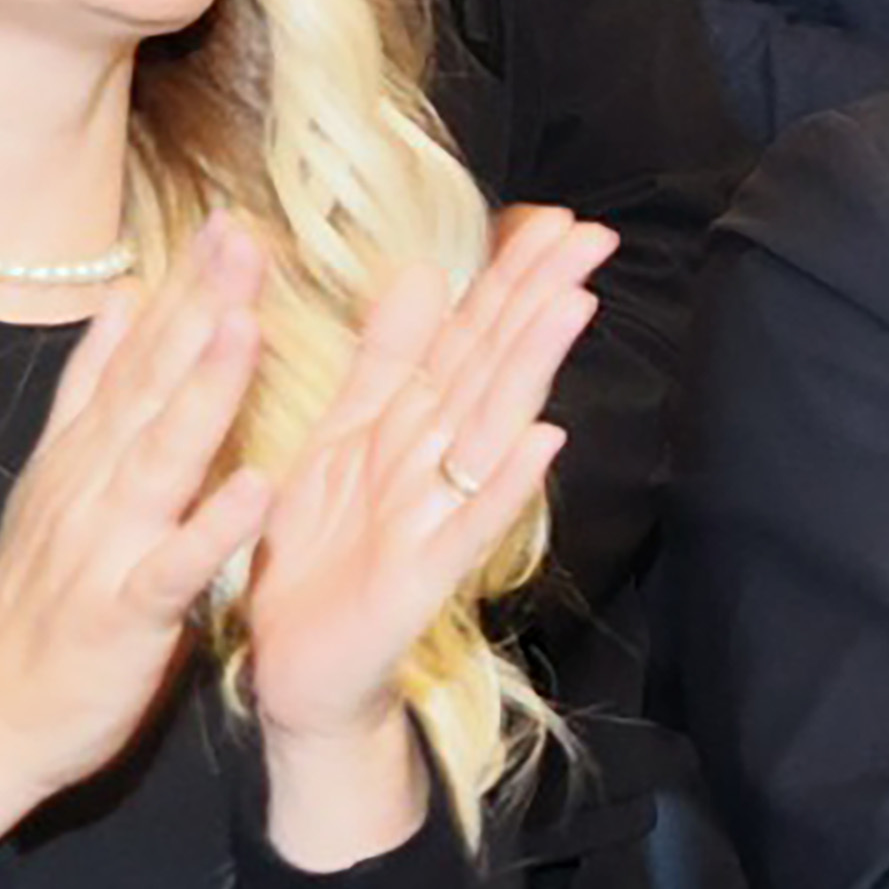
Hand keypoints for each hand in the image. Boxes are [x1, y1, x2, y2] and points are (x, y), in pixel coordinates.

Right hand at [0, 219, 276, 882]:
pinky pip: (173, 567)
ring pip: (158, 458)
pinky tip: (255, 488)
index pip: (138, 358)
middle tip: (244, 240)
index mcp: (85, 455)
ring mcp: (104, 547)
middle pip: (149, 386)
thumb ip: (95, 391)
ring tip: (246, 326)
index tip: (233, 225)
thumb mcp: (59, 480)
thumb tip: (122, 300)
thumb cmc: (39, 599)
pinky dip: (211, 528)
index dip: (185, 290)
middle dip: (198, 311)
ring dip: (203, 393)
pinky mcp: (121, 613)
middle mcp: (91, 487)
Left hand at [237, 206, 608, 860]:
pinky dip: (507, 481)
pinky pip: (469, 523)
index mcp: (411, 428)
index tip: (557, 217)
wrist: (295, 672)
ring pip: (491, 429)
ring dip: (533, 369)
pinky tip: (544, 439)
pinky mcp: (423, 578)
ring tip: (574, 305)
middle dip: (539, 300)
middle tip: (593, 237)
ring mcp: (437, 518)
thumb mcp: (338, 440)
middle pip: (494, 368)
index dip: (509, 276)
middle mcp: (437, 465)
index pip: (470, 336)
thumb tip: (424, 276)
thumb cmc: (319, 560)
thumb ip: (384, 363)